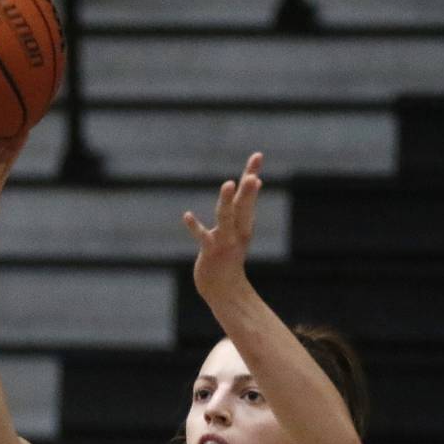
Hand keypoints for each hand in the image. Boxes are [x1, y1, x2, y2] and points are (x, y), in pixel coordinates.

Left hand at [184, 152, 263, 301]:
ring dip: (228, 201)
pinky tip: (187, 215)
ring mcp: (224, 240)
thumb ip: (245, 204)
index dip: (252, 174)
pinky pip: (203, 237)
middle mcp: (238, 230)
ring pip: (226, 217)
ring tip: (228, 184)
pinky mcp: (211, 251)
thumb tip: (255, 180)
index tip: (256, 155)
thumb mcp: (241, 228)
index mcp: (245, 223)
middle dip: (248, 189)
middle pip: (243, 205)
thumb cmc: (231, 255)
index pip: (249, 195)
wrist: (225, 288)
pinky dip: (195, 226)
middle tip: (252, 174)